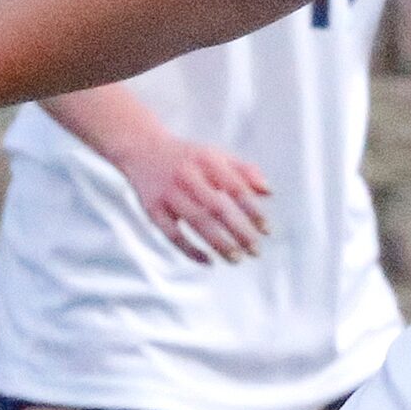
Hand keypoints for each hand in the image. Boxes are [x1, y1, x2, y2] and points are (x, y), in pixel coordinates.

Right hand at [115, 131, 271, 263]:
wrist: (141, 149)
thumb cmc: (189, 157)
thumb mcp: (216, 155)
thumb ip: (245, 171)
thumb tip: (269, 193)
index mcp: (207, 160)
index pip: (236, 187)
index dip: (253, 210)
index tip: (266, 230)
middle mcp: (187, 175)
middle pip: (217, 207)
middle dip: (238, 232)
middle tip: (256, 251)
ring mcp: (168, 193)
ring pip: (196, 222)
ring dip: (218, 243)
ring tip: (236, 259)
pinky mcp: (151, 209)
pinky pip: (171, 234)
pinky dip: (189, 250)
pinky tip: (208, 261)